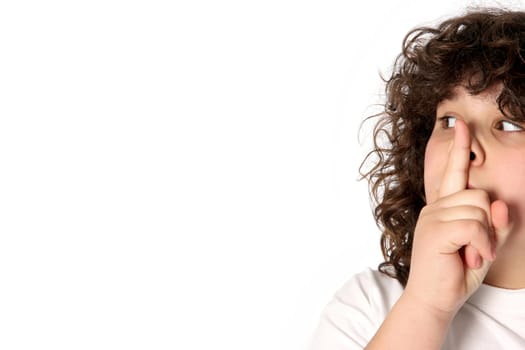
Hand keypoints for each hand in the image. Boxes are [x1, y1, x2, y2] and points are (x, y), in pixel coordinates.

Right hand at [404, 119, 511, 316]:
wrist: (433, 299)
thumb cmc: (455, 272)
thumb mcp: (484, 247)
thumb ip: (495, 226)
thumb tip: (499, 204)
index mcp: (443, 208)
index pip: (454, 173)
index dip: (460, 149)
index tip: (462, 126)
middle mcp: (435, 208)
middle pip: (479, 194)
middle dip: (488, 224)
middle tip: (476, 249)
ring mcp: (433, 217)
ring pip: (479, 209)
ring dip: (485, 238)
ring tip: (470, 255)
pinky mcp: (435, 229)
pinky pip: (474, 225)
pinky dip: (481, 244)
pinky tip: (471, 256)